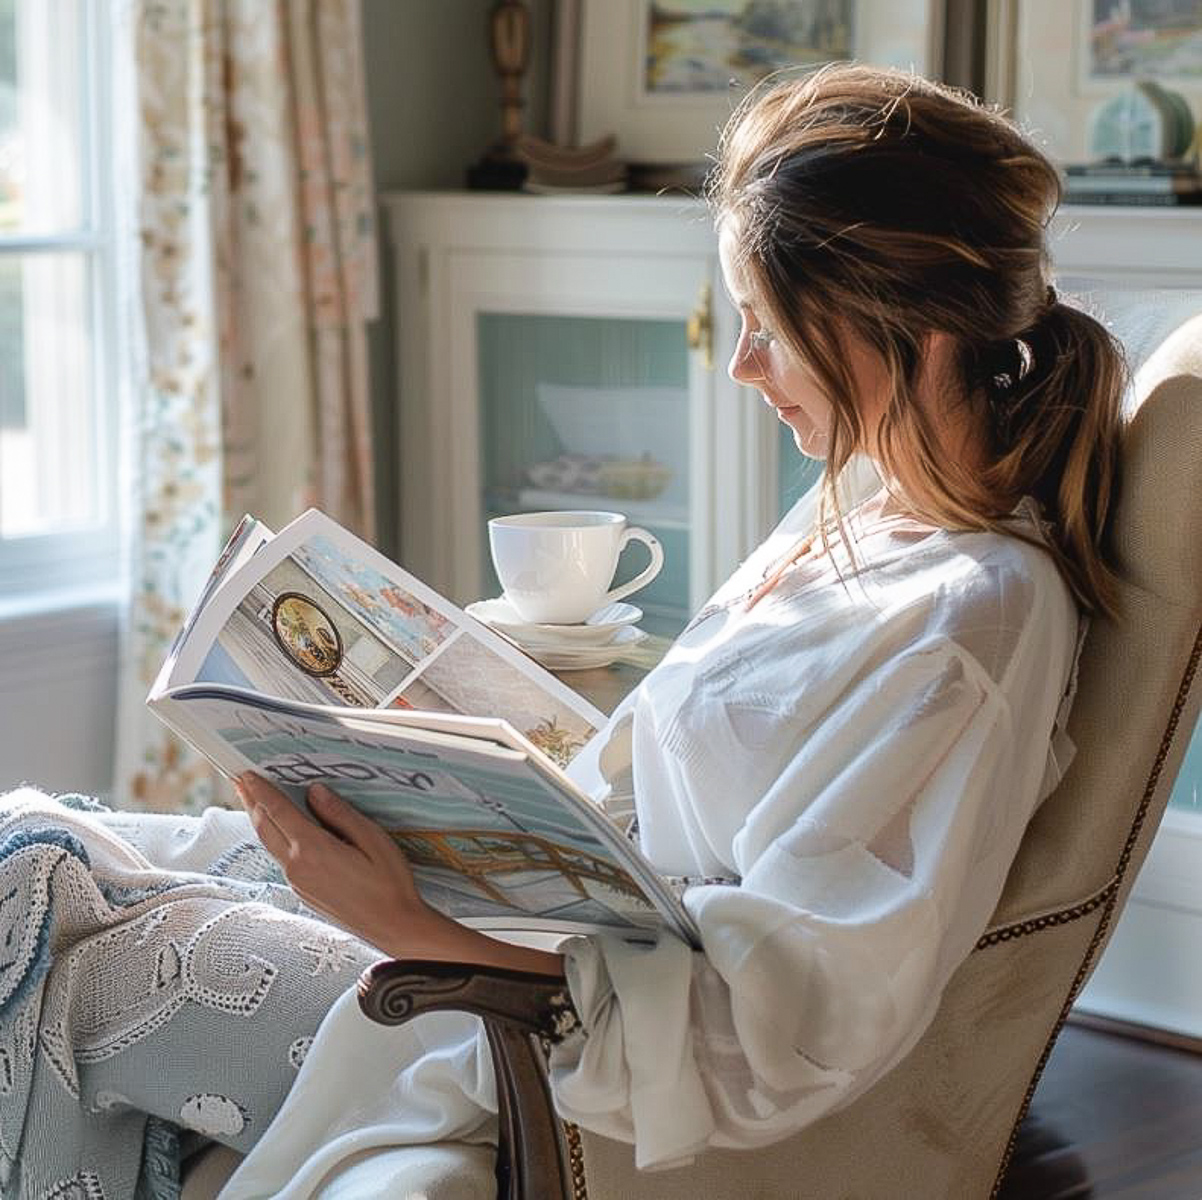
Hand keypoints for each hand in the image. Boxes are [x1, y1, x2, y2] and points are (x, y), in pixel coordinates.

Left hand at [234, 773, 564, 978]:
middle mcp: (298, 867)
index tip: (246, 773)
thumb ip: (340, 814)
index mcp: (313, 850)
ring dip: (260, 820)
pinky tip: (282, 830)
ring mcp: (298, 882)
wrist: (393, 926)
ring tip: (253, 801)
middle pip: (265, 827)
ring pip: (270, 844)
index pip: (279, 811)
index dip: (261, 790)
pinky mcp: (304, 892)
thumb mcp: (372, 839)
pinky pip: (282, 858)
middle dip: (252, 802)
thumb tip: (315, 792)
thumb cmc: (390, 883)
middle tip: (241, 780)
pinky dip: (275, 838)